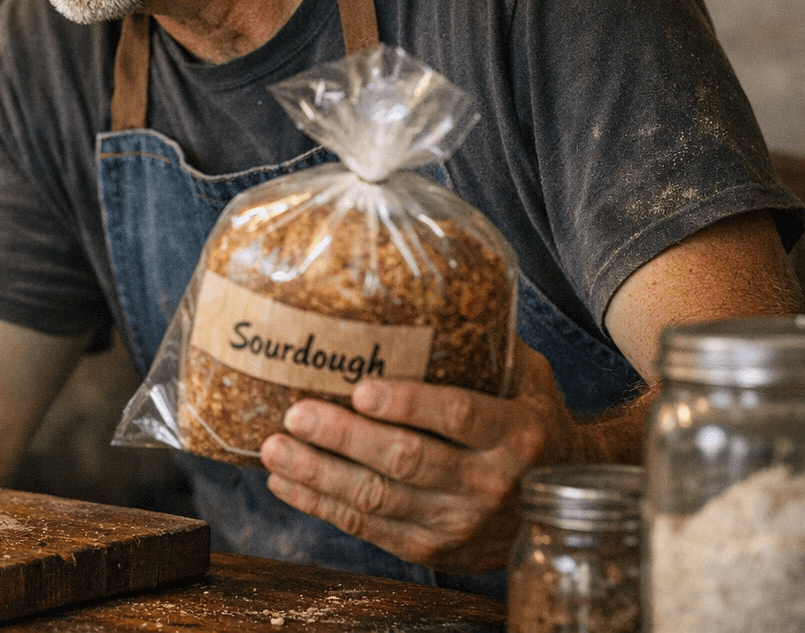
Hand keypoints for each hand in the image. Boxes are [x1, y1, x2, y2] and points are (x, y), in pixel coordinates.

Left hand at [259, 339, 583, 573]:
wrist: (564, 499)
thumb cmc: (532, 421)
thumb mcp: (530, 379)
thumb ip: (489, 345)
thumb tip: (431, 290)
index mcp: (516, 434)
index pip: (459, 417)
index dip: (408, 404)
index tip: (360, 389)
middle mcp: (489, 484)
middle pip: (406, 460)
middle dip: (344, 437)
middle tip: (297, 413)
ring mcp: (459, 524)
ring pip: (378, 499)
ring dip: (319, 475)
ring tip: (275, 448)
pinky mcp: (431, 549)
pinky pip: (369, 528)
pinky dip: (322, 506)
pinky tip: (286, 483)